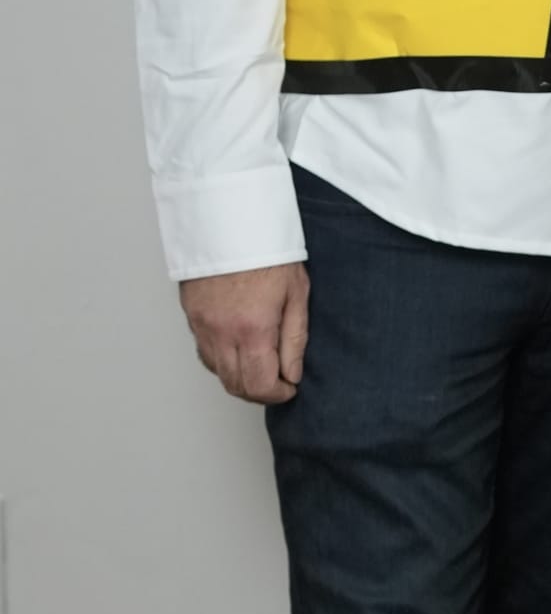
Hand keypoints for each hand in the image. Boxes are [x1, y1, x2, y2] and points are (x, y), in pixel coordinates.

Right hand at [180, 263, 308, 403]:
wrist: (230, 219)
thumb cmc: (267, 250)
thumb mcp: (296, 294)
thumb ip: (295, 340)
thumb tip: (292, 374)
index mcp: (252, 329)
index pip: (259, 385)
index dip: (278, 394)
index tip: (290, 387)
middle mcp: (222, 332)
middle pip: (235, 386)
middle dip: (259, 391)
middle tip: (278, 381)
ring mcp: (201, 325)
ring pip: (217, 372)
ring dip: (240, 377)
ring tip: (261, 364)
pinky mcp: (191, 315)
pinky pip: (204, 352)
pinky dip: (222, 360)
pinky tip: (239, 348)